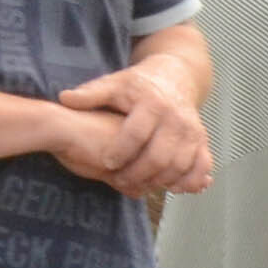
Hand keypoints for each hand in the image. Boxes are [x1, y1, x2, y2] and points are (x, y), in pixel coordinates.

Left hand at [58, 62, 214, 197]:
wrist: (174, 78)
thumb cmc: (136, 85)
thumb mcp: (113, 84)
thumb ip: (90, 94)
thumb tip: (64, 98)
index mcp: (151, 104)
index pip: (136, 133)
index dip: (121, 151)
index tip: (106, 163)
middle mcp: (176, 119)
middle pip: (159, 155)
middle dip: (138, 173)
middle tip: (119, 182)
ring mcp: (192, 132)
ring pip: (180, 165)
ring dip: (160, 181)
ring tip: (138, 187)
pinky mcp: (202, 141)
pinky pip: (202, 167)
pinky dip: (190, 181)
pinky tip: (172, 189)